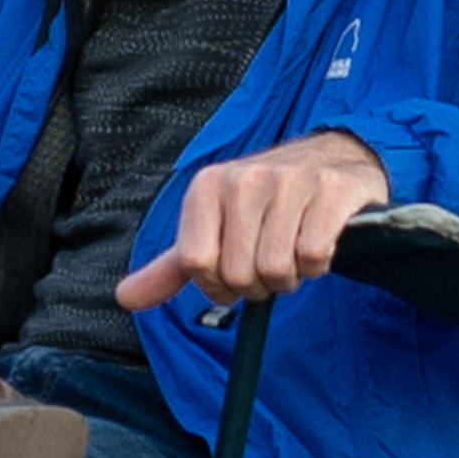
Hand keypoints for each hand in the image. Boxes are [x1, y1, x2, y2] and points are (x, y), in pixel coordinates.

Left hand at [115, 128, 391, 314]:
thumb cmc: (266, 204)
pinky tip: (318, 244)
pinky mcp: (331, 190)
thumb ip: (172, 267)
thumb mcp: (214, 227)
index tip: (233, 276)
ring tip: (294, 254)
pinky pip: (313, 255)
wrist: (334, 159)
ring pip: (277, 269)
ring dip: (290, 277)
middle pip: (239, 273)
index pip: (196, 263)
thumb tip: (124, 298)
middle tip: (271, 264)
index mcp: (206, 187)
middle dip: (259, 285)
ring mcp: (289, 181)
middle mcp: (244, 179)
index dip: (218, 286)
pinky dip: (318, 265)